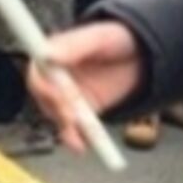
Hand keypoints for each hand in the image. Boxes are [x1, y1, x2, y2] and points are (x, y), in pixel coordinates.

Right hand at [26, 22, 143, 152]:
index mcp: (55, 53)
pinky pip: (74, 128)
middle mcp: (56, 76)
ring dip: (66, 127)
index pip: (37, 71)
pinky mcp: (83, 112)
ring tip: (78, 136)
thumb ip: (75, 45)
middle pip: (45, 97)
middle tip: (71, 117)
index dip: (42, 85)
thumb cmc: (119, 39)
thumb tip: (47, 54)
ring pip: (57, 115)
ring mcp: (69, 96)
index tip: (55, 94)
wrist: (144, 56)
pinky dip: (76, 139)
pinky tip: (81, 145)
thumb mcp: (100, 37)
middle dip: (57, 108)